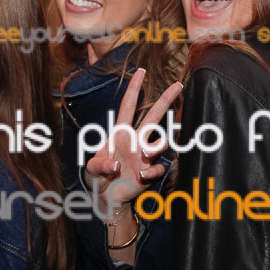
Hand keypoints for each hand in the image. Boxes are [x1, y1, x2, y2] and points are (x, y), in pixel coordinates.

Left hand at [84, 69, 182, 214]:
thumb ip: (101, 166)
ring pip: (161, 142)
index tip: (140, 71)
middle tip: (178, 85)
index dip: (134, 89)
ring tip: (142, 157)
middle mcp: (135, 141)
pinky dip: (150, 172)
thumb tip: (116, 166)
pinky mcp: (149, 172)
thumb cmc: (96, 178)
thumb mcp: (91, 169)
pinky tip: (140, 177)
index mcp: (119, 134)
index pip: (128, 107)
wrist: (105, 199)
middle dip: (166, 100)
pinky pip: (157, 167)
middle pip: (153, 116)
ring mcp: (144, 156)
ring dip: (155, 147)